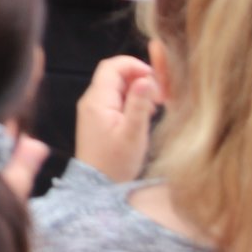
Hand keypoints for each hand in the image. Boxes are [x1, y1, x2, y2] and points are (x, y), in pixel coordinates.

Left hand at [73, 55, 159, 182]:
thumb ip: (138, 104)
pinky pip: (115, 99)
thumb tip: (145, 79)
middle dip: (138, 78)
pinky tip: (145, 113)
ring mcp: (93, 109)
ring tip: (155, 106)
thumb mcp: (132, 133)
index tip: (155, 78)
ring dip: (136, 89)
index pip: (112, 66)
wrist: (97, 185)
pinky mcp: (98, 118)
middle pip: (114, 74)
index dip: (134, 65)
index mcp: (97, 100)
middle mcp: (91, 100)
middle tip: (159, 96)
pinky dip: (131, 100)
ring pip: (116, 86)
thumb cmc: (115, 162)